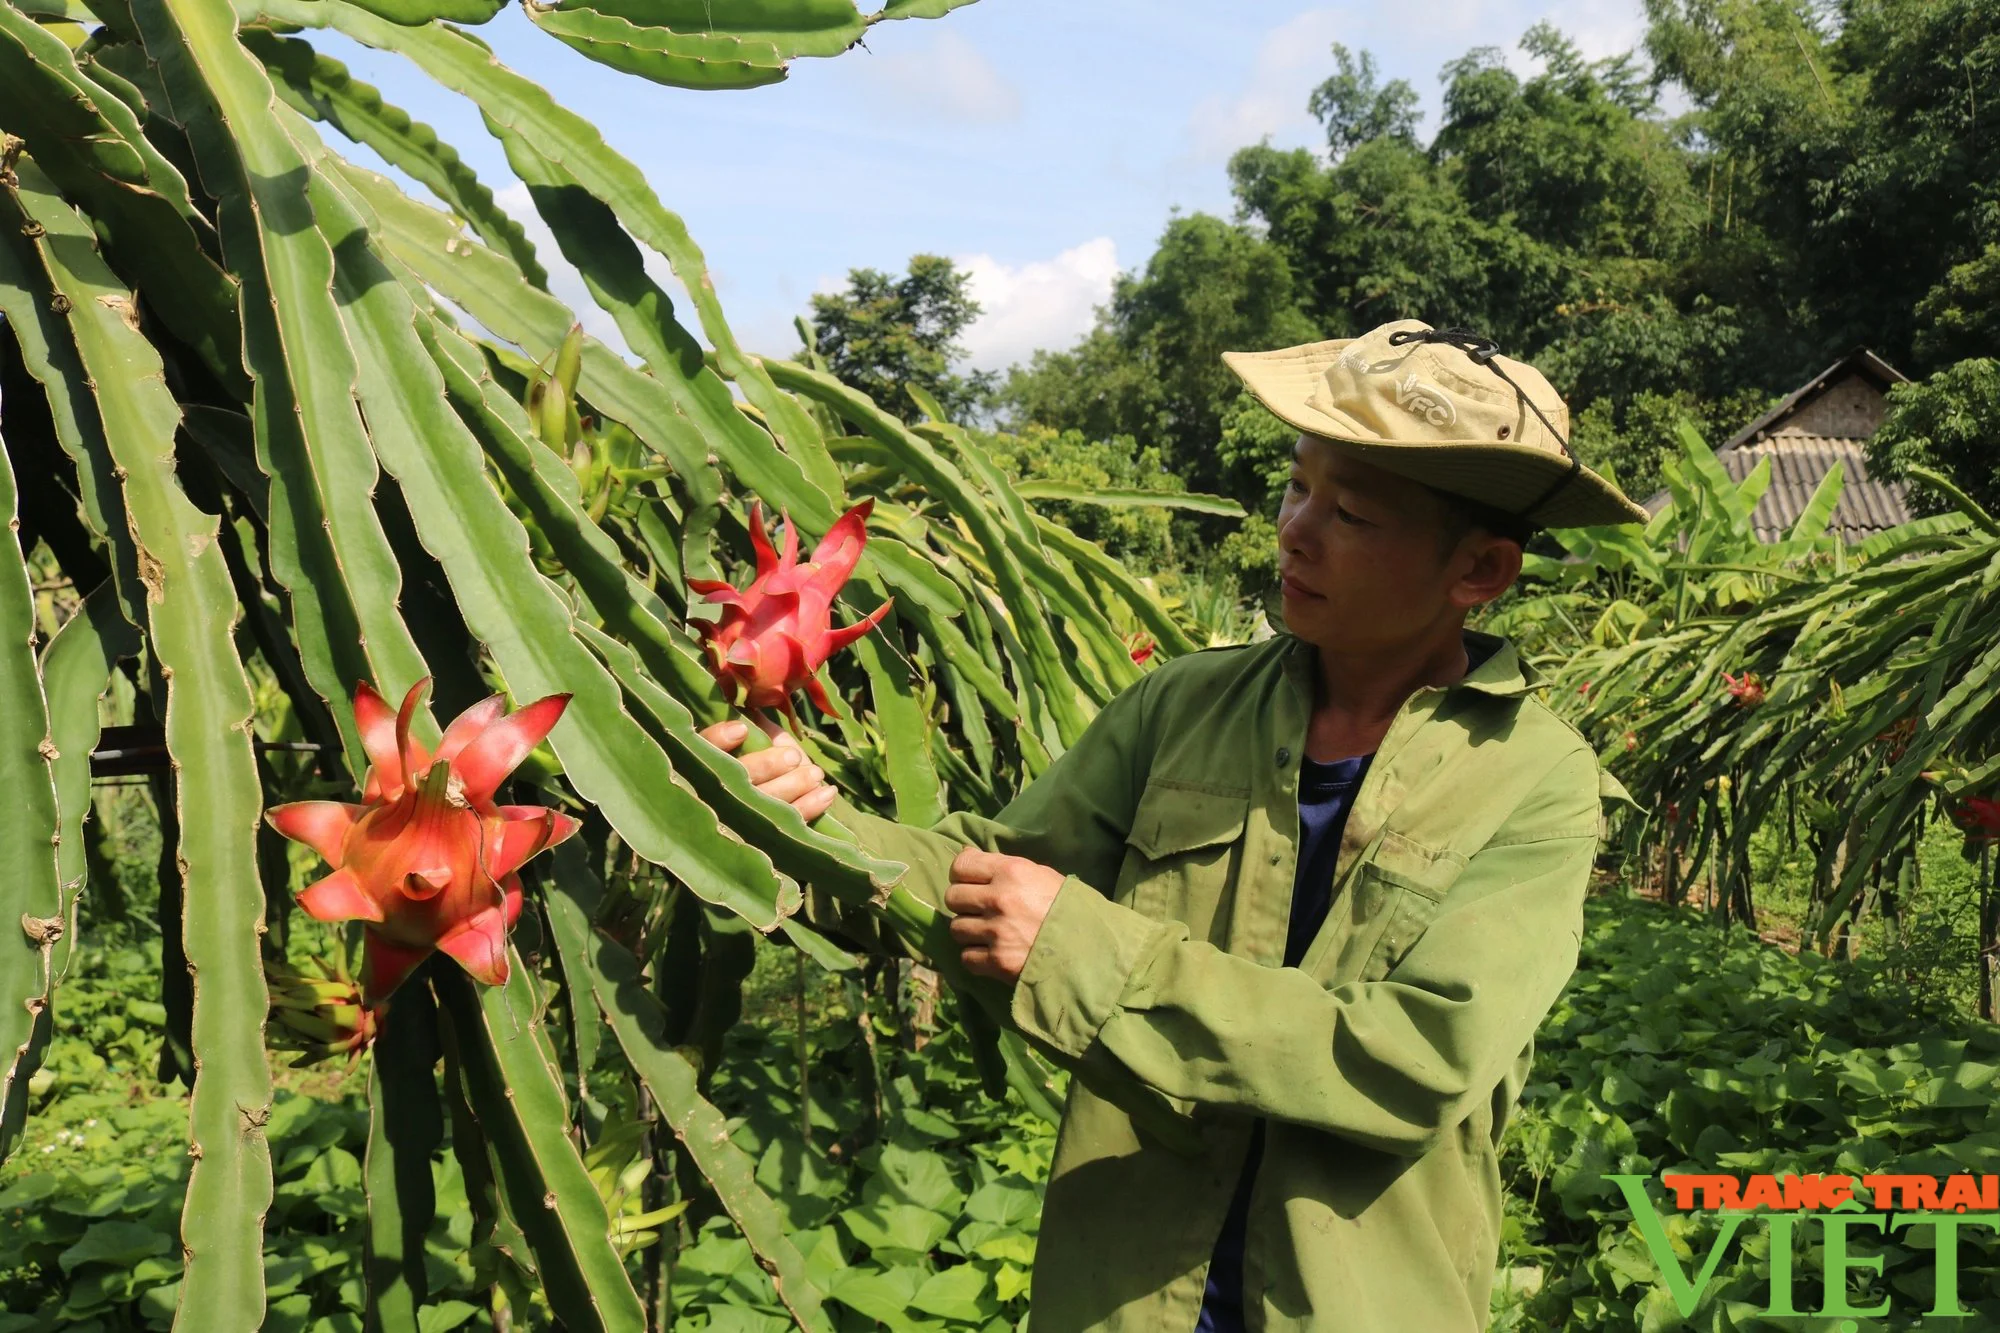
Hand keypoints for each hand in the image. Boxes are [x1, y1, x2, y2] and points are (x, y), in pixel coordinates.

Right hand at [696, 715, 838, 821]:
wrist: (773, 809)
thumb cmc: (760, 759)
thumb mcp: (755, 740)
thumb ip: (758, 728)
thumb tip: (759, 715)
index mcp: (707, 763)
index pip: (704, 749)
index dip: (719, 740)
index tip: (742, 729)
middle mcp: (716, 794)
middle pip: (736, 781)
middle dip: (766, 767)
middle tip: (793, 757)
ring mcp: (741, 820)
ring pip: (763, 804)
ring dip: (792, 787)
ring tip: (815, 774)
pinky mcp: (767, 836)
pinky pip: (788, 824)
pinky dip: (810, 807)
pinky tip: (827, 792)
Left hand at [945, 848, 1064, 982]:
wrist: (1093, 949)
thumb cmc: (1068, 907)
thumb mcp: (1041, 875)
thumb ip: (1003, 867)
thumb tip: (966, 856)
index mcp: (1011, 872)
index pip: (960, 866)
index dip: (961, 874)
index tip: (970, 883)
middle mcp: (999, 899)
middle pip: (953, 897)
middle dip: (964, 904)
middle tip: (980, 910)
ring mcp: (997, 932)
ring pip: (956, 928)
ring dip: (969, 932)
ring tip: (989, 933)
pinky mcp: (998, 962)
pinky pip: (966, 957)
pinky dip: (976, 957)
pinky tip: (993, 952)